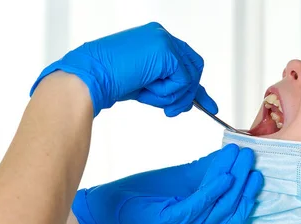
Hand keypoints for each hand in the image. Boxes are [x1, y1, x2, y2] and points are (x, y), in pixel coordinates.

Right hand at [30, 22, 217, 117]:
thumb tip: (188, 102)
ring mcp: (164, 41)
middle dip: (186, 94)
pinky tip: (147, 90)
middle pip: (194, 68)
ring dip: (171, 96)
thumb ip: (167, 87)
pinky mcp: (166, 51)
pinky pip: (182, 81)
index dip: (196, 86)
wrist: (91, 78)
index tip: (209, 106)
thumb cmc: (110, 81)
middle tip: (172, 110)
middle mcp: (162, 35)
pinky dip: (167, 93)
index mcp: (156, 40)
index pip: (187, 62)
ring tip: (149, 97)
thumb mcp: (146, 84)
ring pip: (189, 77)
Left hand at [71, 145, 262, 223]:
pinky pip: (199, 206)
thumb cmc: (145, 193)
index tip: (258, 170)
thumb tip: (230, 155)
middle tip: (251, 157)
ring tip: (242, 159)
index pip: (234, 212)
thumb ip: (206, 171)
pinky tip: (223, 174)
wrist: (112, 204)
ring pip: (219, 207)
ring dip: (234, 181)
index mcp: (200, 220)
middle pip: (231, 209)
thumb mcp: (181, 179)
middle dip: (245, 182)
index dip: (249, 193)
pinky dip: (213, 190)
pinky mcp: (172, 223)